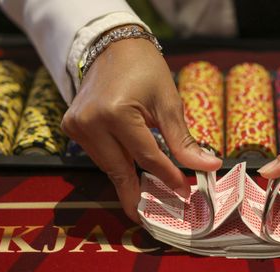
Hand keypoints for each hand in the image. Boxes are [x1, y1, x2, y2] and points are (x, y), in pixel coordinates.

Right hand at [61, 35, 221, 222]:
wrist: (113, 46)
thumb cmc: (146, 70)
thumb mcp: (168, 102)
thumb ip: (183, 140)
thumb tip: (209, 166)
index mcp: (115, 112)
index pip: (145, 156)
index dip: (167, 176)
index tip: (184, 191)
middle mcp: (89, 122)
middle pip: (120, 168)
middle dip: (138, 192)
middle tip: (151, 216)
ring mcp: (75, 125)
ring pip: (108, 165)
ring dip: (128, 178)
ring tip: (147, 196)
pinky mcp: (71, 126)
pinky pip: (99, 154)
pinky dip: (116, 163)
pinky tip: (131, 174)